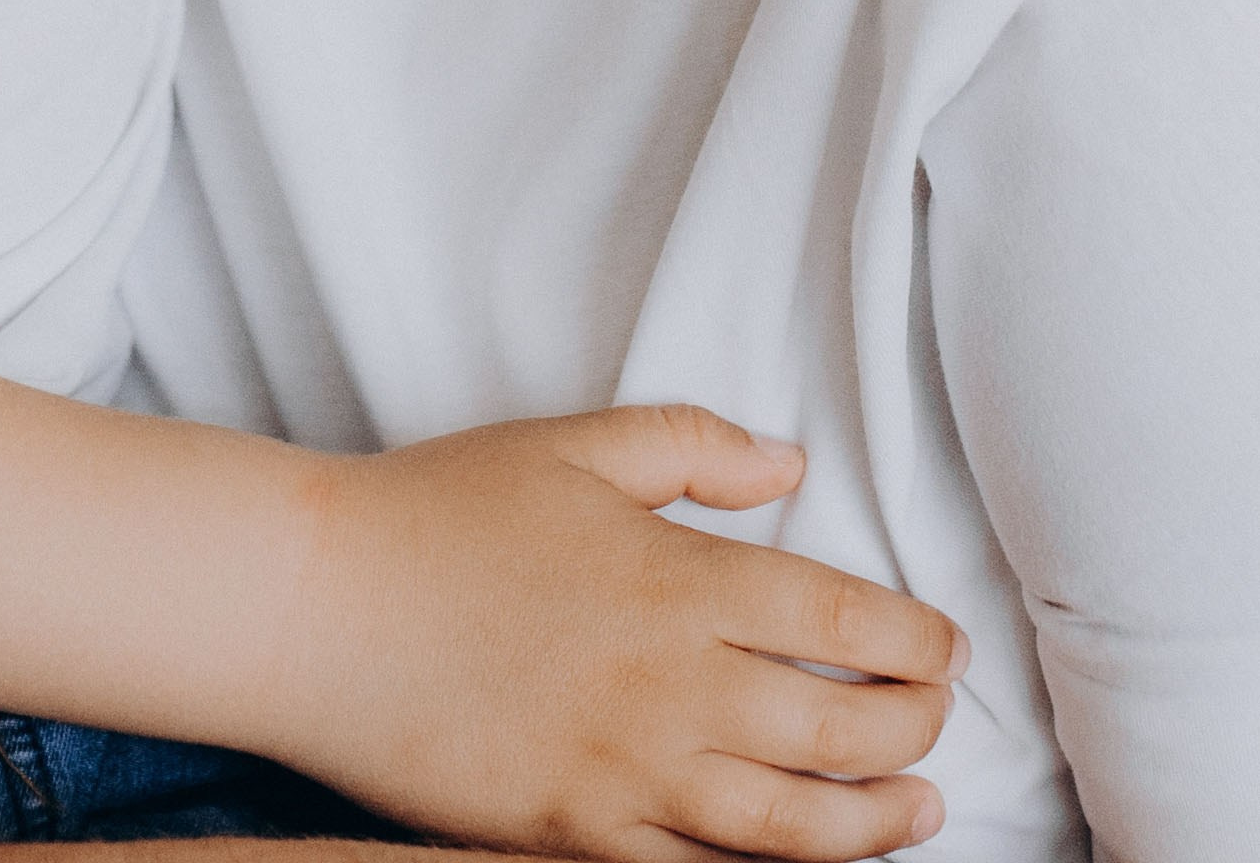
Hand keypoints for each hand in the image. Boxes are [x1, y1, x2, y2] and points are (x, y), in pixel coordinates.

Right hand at [272, 405, 959, 860]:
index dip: (916, 638)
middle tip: (940, 723)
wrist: (321, 606)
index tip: (946, 645)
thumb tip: (788, 463)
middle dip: (915, 732)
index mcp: (677, 579)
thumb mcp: (570, 447)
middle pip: (842, 729)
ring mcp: (629, 772)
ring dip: (875, 825)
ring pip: (795, 826)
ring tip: (917, 814)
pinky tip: (797, 860)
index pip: (843, 619)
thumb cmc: (437, 513)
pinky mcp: (579, 834)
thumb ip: (689, 445)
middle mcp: (672, 685)